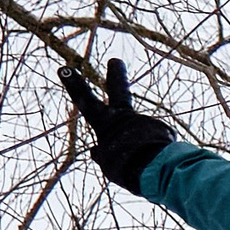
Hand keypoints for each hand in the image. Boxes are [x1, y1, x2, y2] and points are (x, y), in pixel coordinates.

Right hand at [60, 57, 176, 192]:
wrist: (154, 168)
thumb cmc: (125, 167)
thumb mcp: (108, 164)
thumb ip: (102, 155)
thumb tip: (96, 152)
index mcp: (105, 123)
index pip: (85, 99)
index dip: (74, 84)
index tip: (64, 68)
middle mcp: (126, 117)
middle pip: (119, 91)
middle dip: (116, 75)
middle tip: (115, 61)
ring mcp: (146, 121)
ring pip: (143, 134)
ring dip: (144, 147)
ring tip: (144, 163)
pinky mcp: (165, 129)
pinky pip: (159, 145)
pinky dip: (157, 155)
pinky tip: (159, 165)